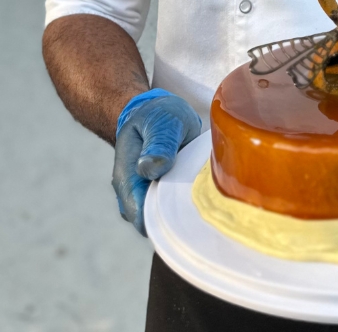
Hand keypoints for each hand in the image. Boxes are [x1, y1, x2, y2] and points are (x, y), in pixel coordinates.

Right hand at [112, 89, 201, 234]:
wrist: (155, 113)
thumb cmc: (156, 116)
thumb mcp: (162, 121)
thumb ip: (158, 143)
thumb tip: (149, 168)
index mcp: (127, 178)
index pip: (140, 215)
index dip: (164, 221)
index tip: (191, 214)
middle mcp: (133, 194)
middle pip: (154, 224)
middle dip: (179, 222)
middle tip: (208, 209)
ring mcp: (147, 196)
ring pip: (166, 220)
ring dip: (185, 215)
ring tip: (210, 202)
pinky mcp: (163, 196)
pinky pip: (175, 212)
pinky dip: (189, 208)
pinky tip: (206, 199)